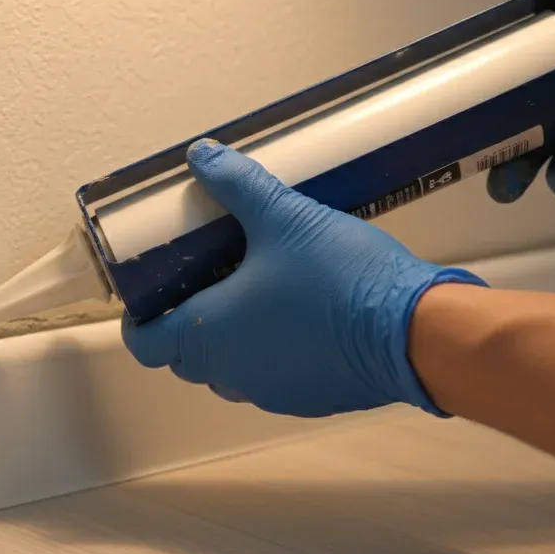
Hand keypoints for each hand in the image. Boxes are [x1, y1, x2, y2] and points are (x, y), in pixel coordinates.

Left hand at [120, 138, 485, 416]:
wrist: (415, 332)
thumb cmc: (340, 279)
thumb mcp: (283, 216)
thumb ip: (237, 184)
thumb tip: (202, 156)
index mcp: (208, 337)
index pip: (145, 344)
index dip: (139, 319)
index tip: (148, 292)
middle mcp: (232, 373)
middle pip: (185, 357)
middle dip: (185, 321)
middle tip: (202, 276)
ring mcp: (272, 392)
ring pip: (229, 368)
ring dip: (228, 338)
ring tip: (250, 288)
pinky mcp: (311, 397)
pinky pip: (273, 375)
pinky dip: (270, 350)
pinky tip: (295, 311)